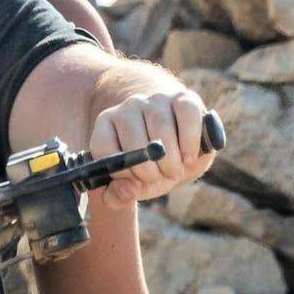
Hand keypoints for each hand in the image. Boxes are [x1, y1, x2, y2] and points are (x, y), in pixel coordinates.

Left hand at [87, 82, 216, 204]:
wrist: (182, 151)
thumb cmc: (153, 168)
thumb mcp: (134, 187)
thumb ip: (120, 196)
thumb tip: (127, 190)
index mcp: (107, 125)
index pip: (103, 147)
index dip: (121, 171)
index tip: (136, 182)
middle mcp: (128, 108)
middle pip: (134, 139)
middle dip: (150, 170)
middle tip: (162, 178)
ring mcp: (155, 100)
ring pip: (161, 128)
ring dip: (171, 160)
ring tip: (175, 170)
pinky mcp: (183, 98)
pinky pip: (187, 116)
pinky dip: (190, 142)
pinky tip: (188, 157)